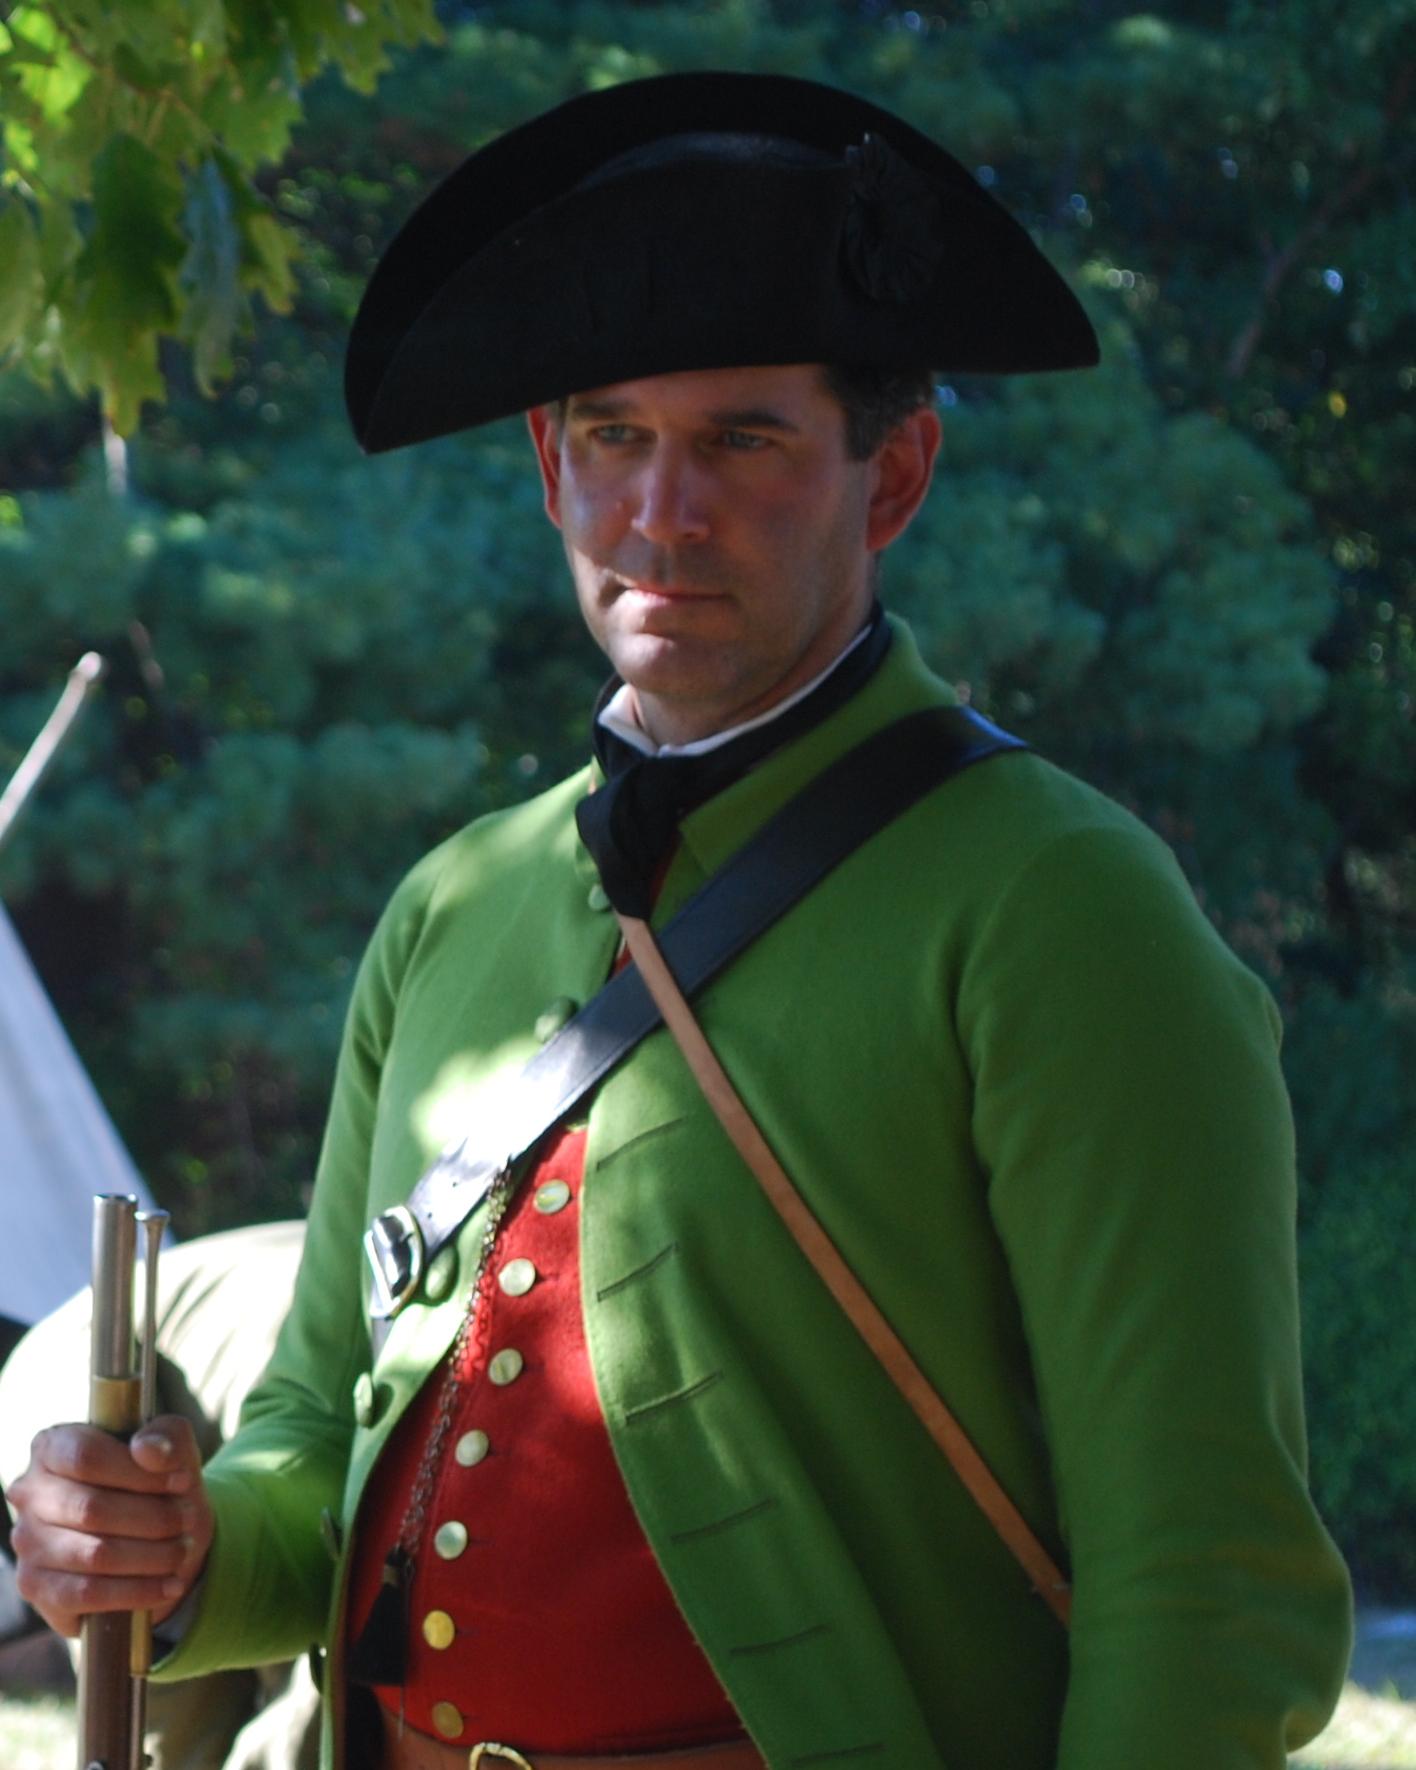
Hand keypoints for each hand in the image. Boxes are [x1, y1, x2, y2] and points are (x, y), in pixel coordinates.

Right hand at [6, 1415, 212, 1638]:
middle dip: (154, 1517)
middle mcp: (30, 1494)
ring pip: (94, 1554)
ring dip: (152, 1555)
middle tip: (188, 1519)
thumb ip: (167, 1438)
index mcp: (51, 1446)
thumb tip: (148, 1449)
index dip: (140, 1472)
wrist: (151, 1538)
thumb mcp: (173, 1450)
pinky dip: (138, 1591)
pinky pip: (89, 1594)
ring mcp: (28, 1543)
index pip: (86, 1456)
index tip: (182, 1481)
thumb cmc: (156, 1484)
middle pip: (92, 1509)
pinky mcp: (36, 1587)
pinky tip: (170, 1584)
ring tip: (183, 1550)